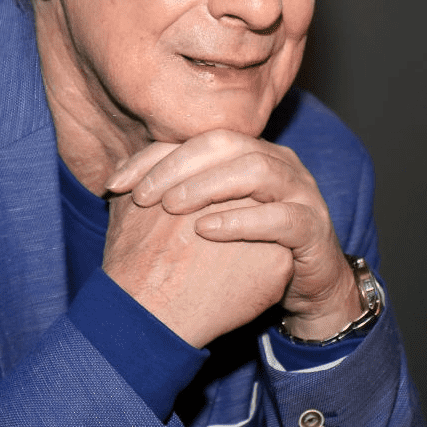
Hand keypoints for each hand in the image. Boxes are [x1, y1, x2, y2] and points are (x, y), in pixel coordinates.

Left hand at [105, 131, 360, 342]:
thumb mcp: (203, 219)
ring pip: (255, 169)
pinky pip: (280, 217)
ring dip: (208, 185)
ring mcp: (300, 191)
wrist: (305, 286)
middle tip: (144, 196)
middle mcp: (276, 161)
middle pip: (224, 143)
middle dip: (177, 166)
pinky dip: (241, 220)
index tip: (115, 185)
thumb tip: (113, 183)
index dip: (152, 158)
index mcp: (247, 152)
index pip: (194, 139)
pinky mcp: (313, 227)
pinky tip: (206, 230)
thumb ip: (168, 196)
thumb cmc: (245, 249)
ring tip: (172, 207)